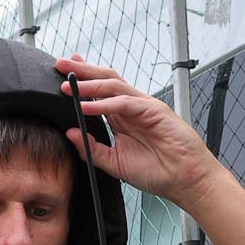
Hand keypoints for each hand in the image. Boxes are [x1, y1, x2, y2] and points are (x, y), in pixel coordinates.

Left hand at [56, 54, 223, 209]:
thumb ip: (91, 149)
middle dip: (82, 71)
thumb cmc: (156, 171)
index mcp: (122, 117)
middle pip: (105, 80)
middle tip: (60, 64)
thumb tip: (69, 133)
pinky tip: (86, 106)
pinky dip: (104, 104)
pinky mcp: (154, 111)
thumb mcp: (114, 163)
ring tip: (67, 85)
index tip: (61, 74)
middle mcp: (131, 108)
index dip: (81, 80)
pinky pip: (125, 103)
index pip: (99, 92)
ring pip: (113, 86)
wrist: (184, 180)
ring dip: (89, 84)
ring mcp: (143, 107)